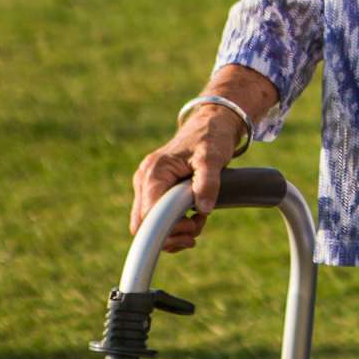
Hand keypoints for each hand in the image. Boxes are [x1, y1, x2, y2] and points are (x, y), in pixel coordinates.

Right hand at [130, 108, 243, 254]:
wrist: (211, 125)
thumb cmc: (212, 137)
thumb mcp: (214, 157)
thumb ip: (208, 182)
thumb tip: (204, 209)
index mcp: (154, 172)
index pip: (149, 215)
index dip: (169, 229)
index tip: (194, 226)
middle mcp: (144, 180)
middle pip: (144, 224)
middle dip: (172, 233)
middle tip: (198, 226)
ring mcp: (147, 185)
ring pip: (149, 223)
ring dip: (174, 231)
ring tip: (199, 220)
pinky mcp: (154, 189)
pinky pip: (156, 215)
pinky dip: (174, 224)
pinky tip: (194, 217)